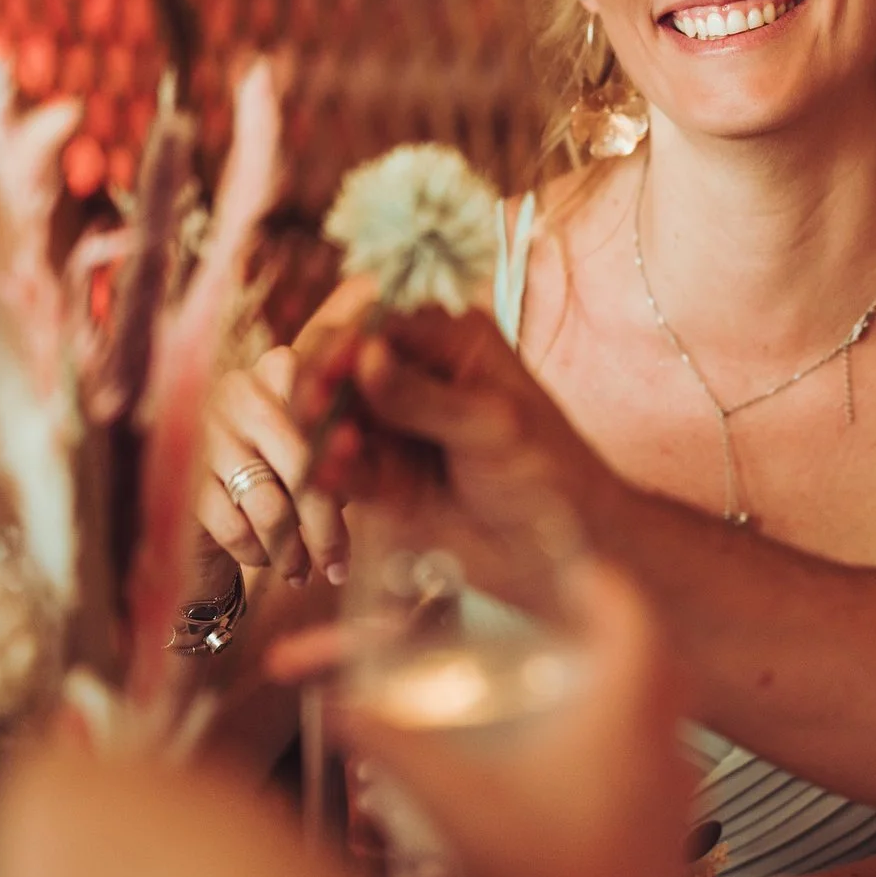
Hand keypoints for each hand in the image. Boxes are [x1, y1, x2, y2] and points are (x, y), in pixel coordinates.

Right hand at [195, 342, 351, 587]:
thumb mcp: (320, 456)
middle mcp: (240, 390)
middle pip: (304, 466)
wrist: (207, 511)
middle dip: (325, 528)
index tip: (361, 499)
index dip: (348, 457)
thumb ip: (348, 453)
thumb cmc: (281, 477)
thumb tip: (362, 471)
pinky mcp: (180, 477)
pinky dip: (257, 553)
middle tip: (340, 568)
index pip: (328, 411)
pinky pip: (235, 528)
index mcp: (281, 370)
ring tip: (303, 573)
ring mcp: (205, 431)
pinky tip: (265, 560)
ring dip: (292, 552)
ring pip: (270, 506)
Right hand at [269, 559, 691, 876]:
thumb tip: (340, 708)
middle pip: (659, 659)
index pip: (632, 616)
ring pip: (669, 715)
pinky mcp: (676, 836)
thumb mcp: (453, 805)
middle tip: (577, 628)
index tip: (576, 576)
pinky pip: (667, 768)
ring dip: (632, 693)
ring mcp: (679, 793)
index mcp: (620, 714)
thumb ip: (393, 746)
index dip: (604, 587)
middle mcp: (663, 742)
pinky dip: (635, 752)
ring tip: (577, 695)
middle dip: (620, 635)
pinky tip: (585, 778)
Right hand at [328, 305, 620, 557]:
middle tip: (310, 408)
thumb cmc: (549, 471)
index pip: (380, 324)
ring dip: (319, 428)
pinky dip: (327, 469)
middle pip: (343, 366)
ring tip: (330, 446)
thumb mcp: (492, 425)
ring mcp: (393, 428)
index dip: (346, 342)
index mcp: (449, 342)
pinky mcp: (380, 478)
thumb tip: (365, 355)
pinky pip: (340, 467)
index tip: (328, 367)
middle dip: (320, 383)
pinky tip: (325, 476)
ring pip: (333, 416)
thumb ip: (424, 397)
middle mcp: (413, 377)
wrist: (565, 552)